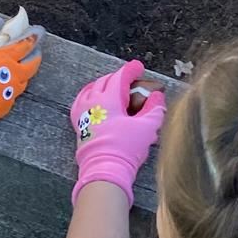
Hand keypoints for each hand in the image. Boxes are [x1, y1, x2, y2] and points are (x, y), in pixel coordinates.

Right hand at [0, 17, 40, 133]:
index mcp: (6, 59)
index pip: (26, 45)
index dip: (33, 37)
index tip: (37, 33)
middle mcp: (12, 78)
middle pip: (32, 66)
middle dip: (35, 57)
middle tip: (34, 52)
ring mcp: (8, 95)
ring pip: (22, 83)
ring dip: (22, 75)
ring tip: (17, 70)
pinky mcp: (1, 108)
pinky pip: (10, 98)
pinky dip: (8, 91)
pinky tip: (1, 88)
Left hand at [69, 59, 166, 205]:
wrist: (104, 170)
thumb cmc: (125, 149)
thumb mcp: (147, 128)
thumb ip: (154, 110)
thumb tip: (157, 97)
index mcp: (109, 99)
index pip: (119, 77)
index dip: (130, 70)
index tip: (138, 67)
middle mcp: (93, 102)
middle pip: (104, 81)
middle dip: (118, 77)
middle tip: (130, 80)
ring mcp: (83, 113)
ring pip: (91, 90)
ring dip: (103, 85)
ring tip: (112, 87)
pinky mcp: (79, 125)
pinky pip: (80, 103)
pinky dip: (89, 96)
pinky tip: (94, 101)